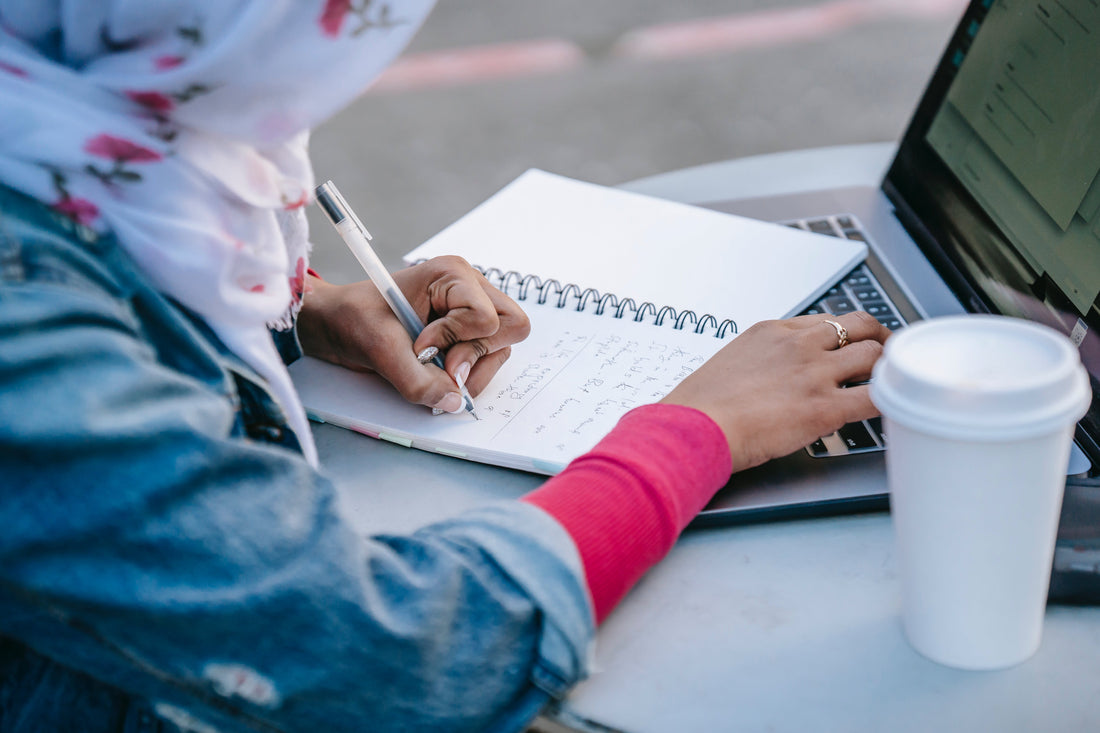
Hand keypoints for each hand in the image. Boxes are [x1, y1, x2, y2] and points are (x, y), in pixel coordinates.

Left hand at [297, 256, 530, 412]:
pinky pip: (488, 359)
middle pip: (512, 327)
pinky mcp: (468, 333)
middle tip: (443, 367)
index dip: (456, 340)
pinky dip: (467, 375)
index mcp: (451, 274)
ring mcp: (473, 310)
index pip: (486, 318)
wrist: (337, 324)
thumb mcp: (379, 349)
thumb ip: (417, 380)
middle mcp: (470, 288)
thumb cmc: (354, 319)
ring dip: (472, 369)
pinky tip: (437, 372)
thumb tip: (454, 402)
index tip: (420, 346)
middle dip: (477, 355)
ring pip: (502, 348)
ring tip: (434, 371)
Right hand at [660, 311, 890, 471]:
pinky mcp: (825, 407)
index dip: (845, 333)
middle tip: (887, 353)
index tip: (851, 342)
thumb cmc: (700, 405)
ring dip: (888, 368)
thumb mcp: (728, 365)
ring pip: (873, 355)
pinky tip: (893, 408)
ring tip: (895, 381)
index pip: (824, 321)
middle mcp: (798, 345)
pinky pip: (875, 397)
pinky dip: (889, 400)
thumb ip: (756, 364)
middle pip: (858, 326)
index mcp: (773, 332)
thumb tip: (764, 381)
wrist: (695, 424)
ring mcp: (815, 373)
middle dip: (879, 338)